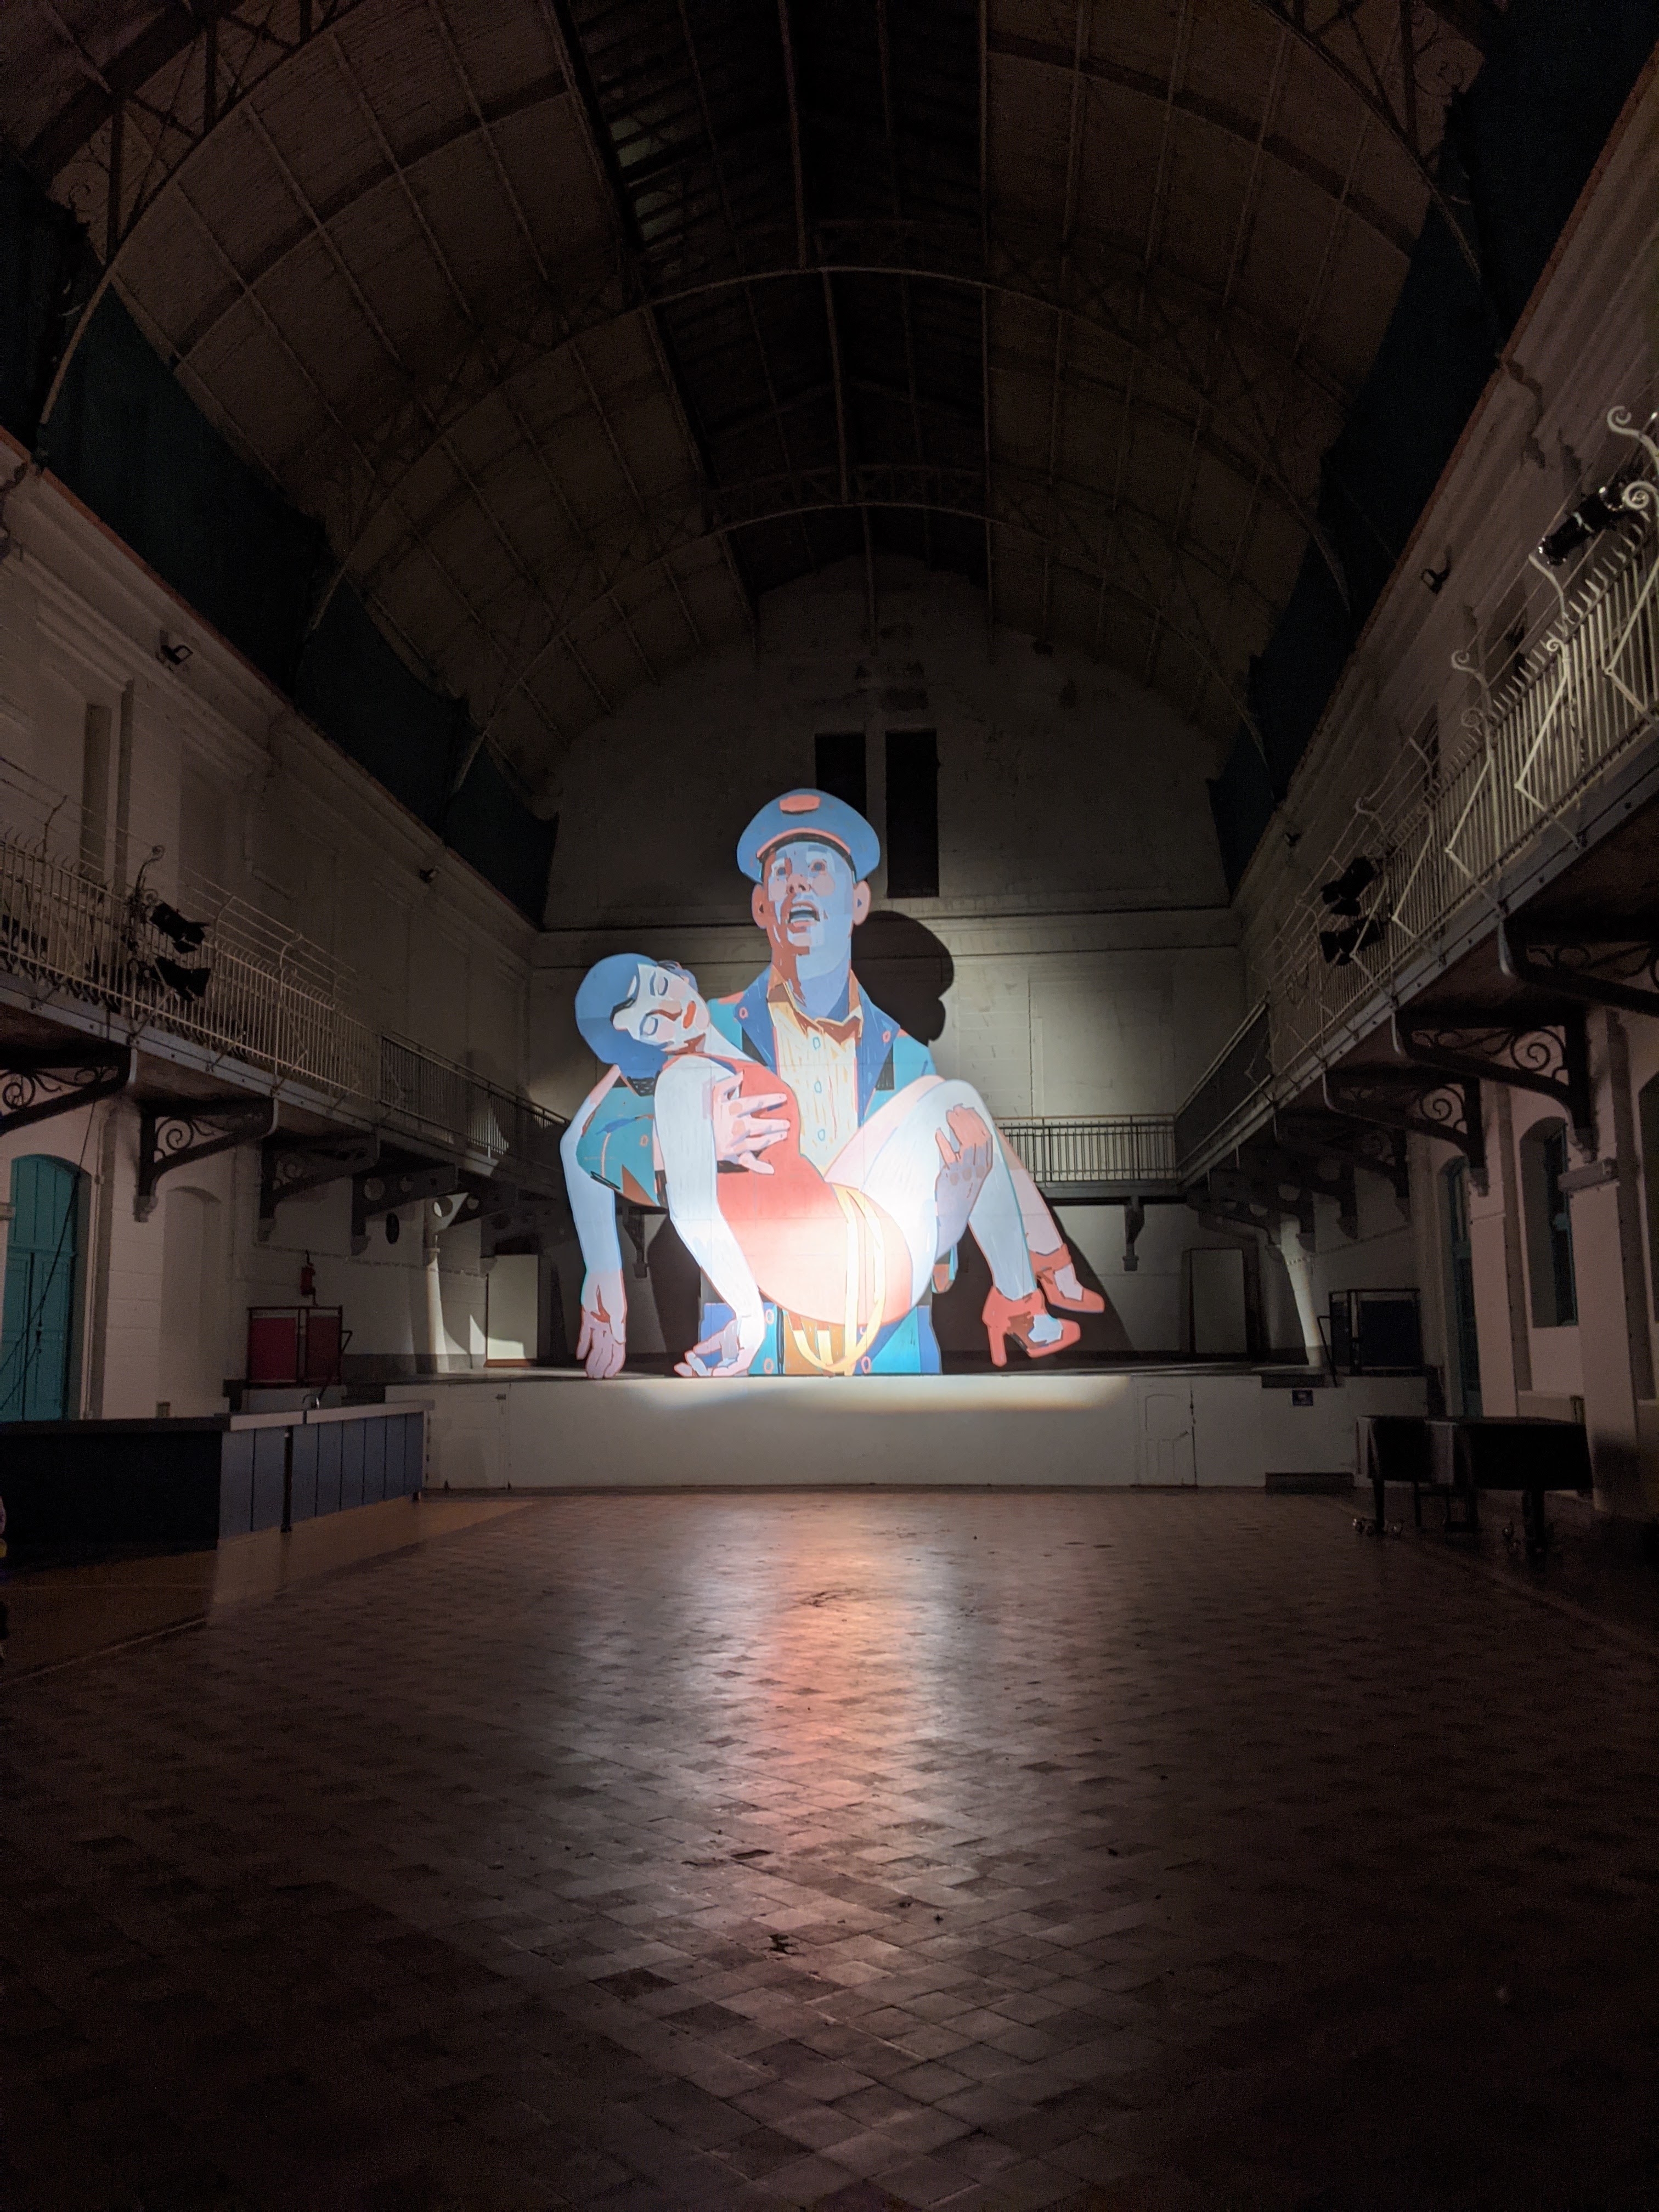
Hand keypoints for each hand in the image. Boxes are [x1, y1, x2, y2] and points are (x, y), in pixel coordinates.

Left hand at [576, 1269, 626, 1379]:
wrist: (601, 1275)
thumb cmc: (612, 1288)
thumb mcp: (617, 1310)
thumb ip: (618, 1327)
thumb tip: (621, 1342)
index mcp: (617, 1327)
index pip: (618, 1351)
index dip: (614, 1364)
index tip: (609, 1374)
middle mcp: (608, 1327)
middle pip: (604, 1352)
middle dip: (600, 1365)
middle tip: (596, 1377)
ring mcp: (597, 1324)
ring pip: (594, 1347)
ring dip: (592, 1359)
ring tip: (588, 1370)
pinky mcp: (587, 1318)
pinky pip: (584, 1336)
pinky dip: (582, 1346)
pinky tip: (580, 1355)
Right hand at [675, 1311, 763, 1377]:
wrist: (751, 1314)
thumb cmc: (741, 1327)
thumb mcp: (721, 1338)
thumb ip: (709, 1346)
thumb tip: (695, 1351)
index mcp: (729, 1363)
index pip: (710, 1372)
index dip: (694, 1371)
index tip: (681, 1366)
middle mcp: (734, 1366)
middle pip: (713, 1376)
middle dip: (694, 1373)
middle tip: (681, 1368)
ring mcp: (741, 1363)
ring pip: (720, 1375)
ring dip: (703, 1372)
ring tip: (692, 1369)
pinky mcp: (746, 1358)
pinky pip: (733, 1369)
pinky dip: (722, 1371)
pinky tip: (713, 1371)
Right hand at [710, 1073, 789, 1173]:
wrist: (688, 1135)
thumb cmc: (704, 1113)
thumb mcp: (712, 1097)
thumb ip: (727, 1084)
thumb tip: (741, 1075)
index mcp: (729, 1110)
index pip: (754, 1103)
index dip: (770, 1100)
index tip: (783, 1098)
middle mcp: (733, 1127)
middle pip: (759, 1125)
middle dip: (775, 1124)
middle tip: (787, 1123)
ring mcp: (733, 1143)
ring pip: (757, 1142)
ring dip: (772, 1139)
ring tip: (783, 1134)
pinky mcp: (731, 1155)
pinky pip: (746, 1162)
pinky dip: (759, 1167)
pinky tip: (771, 1169)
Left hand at [933, 1104, 991, 1254]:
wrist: (953, 1215)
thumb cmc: (960, 1190)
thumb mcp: (971, 1169)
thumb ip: (968, 1150)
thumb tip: (963, 1127)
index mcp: (986, 1165)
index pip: (986, 1137)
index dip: (977, 1121)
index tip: (968, 1110)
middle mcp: (978, 1169)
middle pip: (977, 1137)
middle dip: (967, 1120)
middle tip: (956, 1109)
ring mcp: (966, 1173)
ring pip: (965, 1144)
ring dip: (957, 1127)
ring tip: (949, 1116)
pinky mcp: (952, 1178)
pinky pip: (949, 1156)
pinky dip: (943, 1143)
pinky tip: (938, 1133)